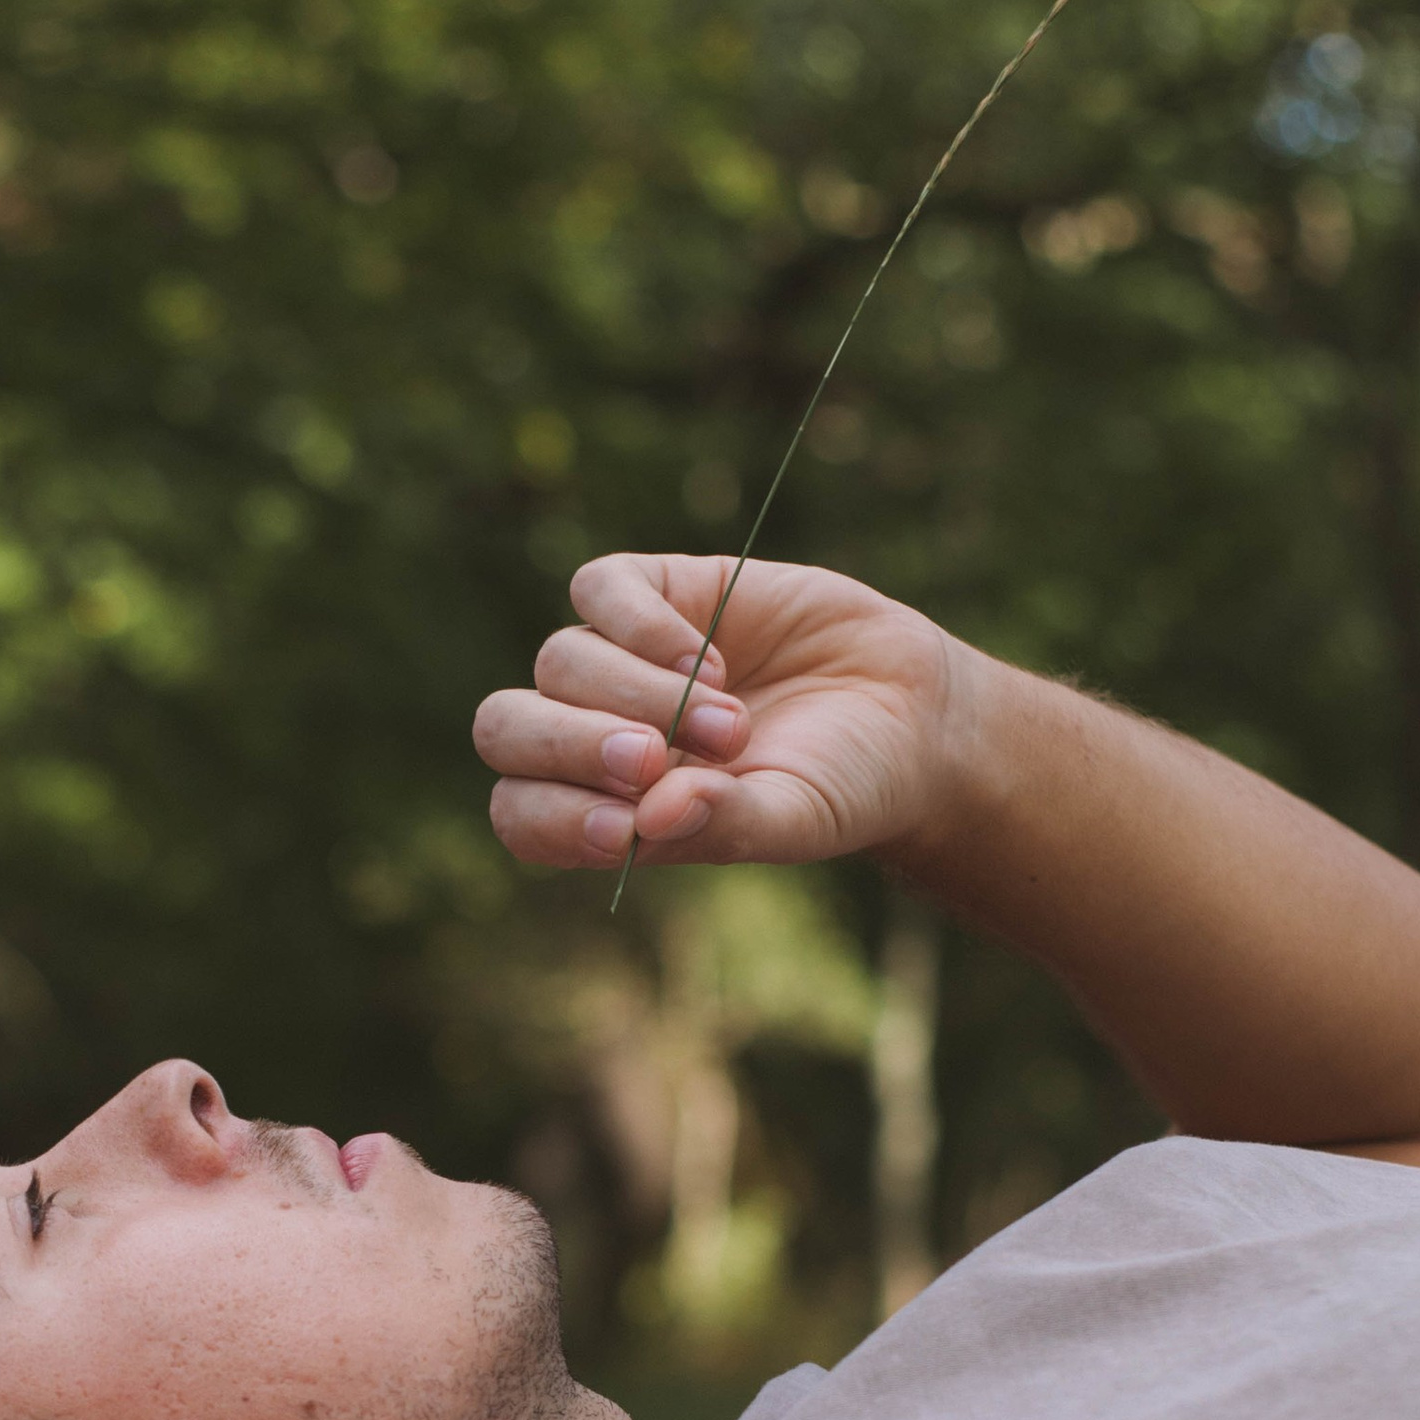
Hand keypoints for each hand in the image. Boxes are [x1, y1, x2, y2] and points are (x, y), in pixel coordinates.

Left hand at [474, 551, 967, 872]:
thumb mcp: (792, 820)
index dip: (549, 817)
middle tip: (649, 758)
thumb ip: (723, 824)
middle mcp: (597, 733)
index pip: (522, 812)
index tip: (619, 831)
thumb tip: (649, 816)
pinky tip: (708, 660)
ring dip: (641, 694)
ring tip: (730, 723)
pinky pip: (598, 589)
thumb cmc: (841, 785)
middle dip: (569, 744)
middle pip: (508, 726)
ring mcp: (621, 658)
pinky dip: (641, 625)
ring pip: (559, 660)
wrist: (911, 713)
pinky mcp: (661, 591)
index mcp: (608, 808)